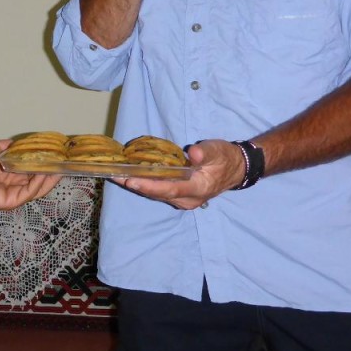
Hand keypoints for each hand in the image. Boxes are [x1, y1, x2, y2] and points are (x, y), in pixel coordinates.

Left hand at [0, 140, 60, 211]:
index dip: (42, 163)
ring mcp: (14, 193)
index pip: (31, 170)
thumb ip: (4, 147)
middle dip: (50, 171)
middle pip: (37, 180)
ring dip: (48, 178)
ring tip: (59, 168)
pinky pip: (28, 192)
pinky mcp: (11, 200)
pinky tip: (45, 174)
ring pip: (37, 188)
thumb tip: (15, 142)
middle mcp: (15, 184)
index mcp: (10, 174)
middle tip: (62, 162)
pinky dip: (38, 184)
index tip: (54, 155)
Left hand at [114, 139, 244, 209]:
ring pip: (156, 194)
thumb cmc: (225, 158)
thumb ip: (206, 152)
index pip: (169, 189)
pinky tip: (130, 175)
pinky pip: (158, 191)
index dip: (149, 186)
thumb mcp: (217, 150)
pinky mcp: (178, 195)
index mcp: (197, 189)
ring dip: (137, 185)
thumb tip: (194, 154)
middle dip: (135, 185)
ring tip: (116, 175)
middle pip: (157, 193)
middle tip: (114, 175)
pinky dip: (144, 183)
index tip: (131, 180)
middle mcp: (187, 199)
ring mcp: (182, 199)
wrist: (235, 169)